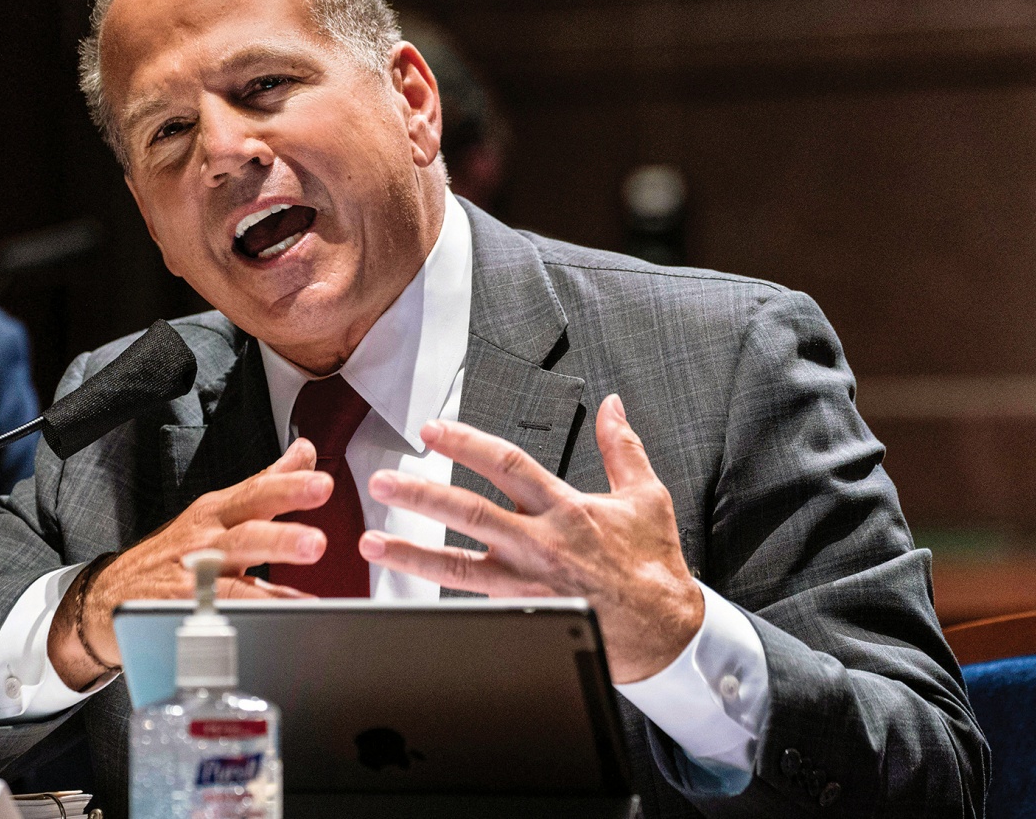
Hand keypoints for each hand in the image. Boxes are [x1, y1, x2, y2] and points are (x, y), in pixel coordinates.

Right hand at [48, 438, 332, 688]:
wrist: (108, 596)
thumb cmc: (173, 551)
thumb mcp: (216, 509)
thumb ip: (265, 483)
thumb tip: (303, 451)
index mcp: (216, 513)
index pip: (255, 493)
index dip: (288, 486)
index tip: (322, 482)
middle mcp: (204, 542)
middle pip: (243, 534)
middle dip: (281, 537)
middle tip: (317, 543)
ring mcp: (190, 581)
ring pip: (231, 582)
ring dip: (269, 591)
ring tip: (304, 601)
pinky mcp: (180, 615)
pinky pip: (218, 621)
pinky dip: (247, 625)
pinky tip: (278, 628)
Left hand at [360, 394, 703, 683]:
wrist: (663, 629)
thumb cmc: (653, 565)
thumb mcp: (645, 495)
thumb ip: (621, 447)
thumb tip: (612, 406)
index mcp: (566, 508)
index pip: (507, 465)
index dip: (466, 444)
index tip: (432, 430)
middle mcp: (541, 543)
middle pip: (470, 512)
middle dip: (422, 495)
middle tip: (384, 481)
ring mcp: (528, 582)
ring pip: (458, 566)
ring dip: (410, 553)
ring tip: (372, 542)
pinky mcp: (524, 611)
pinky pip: (473, 600)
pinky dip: (438, 592)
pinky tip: (409, 583)